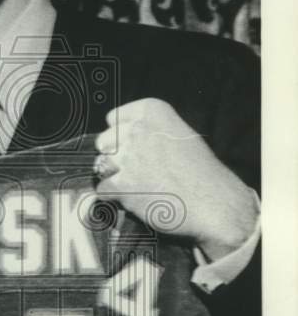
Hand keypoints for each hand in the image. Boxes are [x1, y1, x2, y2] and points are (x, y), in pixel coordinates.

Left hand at [94, 99, 258, 260]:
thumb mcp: (179, 135)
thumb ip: (150, 130)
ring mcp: (128, 157)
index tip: (134, 147)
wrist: (214, 203)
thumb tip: (122, 137)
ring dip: (114, 176)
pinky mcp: (122, 184)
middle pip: (103, 141)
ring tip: (138, 184)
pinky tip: (136, 198)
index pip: (113, 118)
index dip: (120, 136)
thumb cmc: (201, 172)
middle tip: (136, 169)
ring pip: (101, 165)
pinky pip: (103, 189)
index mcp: (152, 111)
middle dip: (114, 156)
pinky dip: (115, 197)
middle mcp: (138, 129)